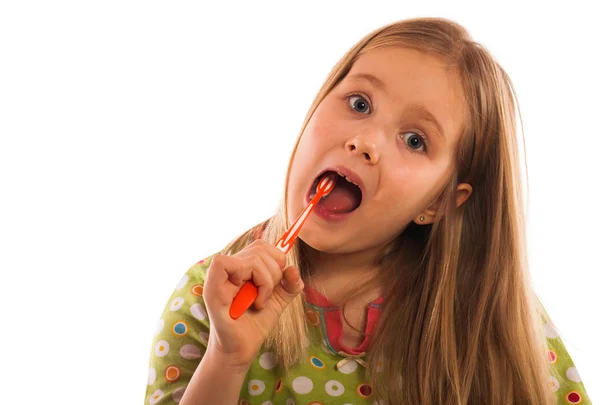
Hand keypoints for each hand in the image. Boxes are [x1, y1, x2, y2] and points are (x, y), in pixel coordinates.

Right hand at [202, 239, 304, 369]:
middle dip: (274, 273)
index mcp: (242, 267)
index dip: (276, 257)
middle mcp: (229, 268)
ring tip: (258, 302)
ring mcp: (218, 276)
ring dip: (265, 282)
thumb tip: (292, 268)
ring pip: (252, 257)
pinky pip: (223, 263)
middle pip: (259, 248)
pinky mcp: (212, 288)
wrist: (241, 350)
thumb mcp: (279, 300)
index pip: (261, 245)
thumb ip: (289, 284)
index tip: (279, 280)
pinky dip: (248, 280)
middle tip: (267, 295)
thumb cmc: (255, 324)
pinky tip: (250, 299)